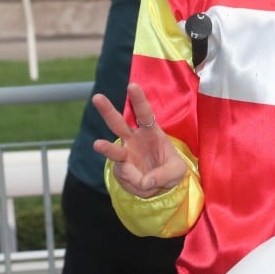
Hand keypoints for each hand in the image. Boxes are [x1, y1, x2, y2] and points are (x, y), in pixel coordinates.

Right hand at [91, 82, 186, 198]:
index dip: (138, 100)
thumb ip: (164, 174)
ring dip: (106, 147)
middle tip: (97, 97)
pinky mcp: (120, 169)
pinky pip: (124, 175)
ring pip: (113, 149)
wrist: (161, 187)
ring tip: (98, 144)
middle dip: (107, 110)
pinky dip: (134, 183)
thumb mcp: (177, 171)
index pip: (144, 113)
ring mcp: (124, 154)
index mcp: (151, 132)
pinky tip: (144, 185)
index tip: (132, 86)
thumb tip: (145, 181)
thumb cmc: (170, 170)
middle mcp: (134, 140)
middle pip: (118, 123)